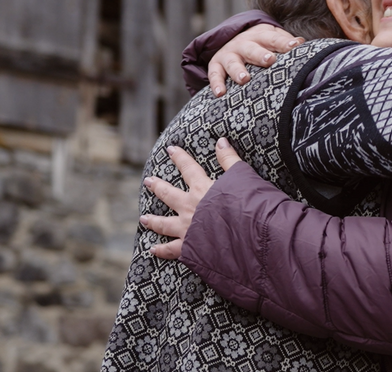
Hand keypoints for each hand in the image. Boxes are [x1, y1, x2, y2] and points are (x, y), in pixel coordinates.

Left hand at [140, 138, 243, 258]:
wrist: (246, 237)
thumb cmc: (248, 206)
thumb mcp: (242, 177)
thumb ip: (229, 159)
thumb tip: (221, 141)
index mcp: (203, 189)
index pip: (189, 169)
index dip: (180, 158)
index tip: (170, 149)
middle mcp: (190, 207)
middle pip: (169, 194)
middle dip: (158, 187)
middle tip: (148, 181)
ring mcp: (187, 229)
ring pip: (164, 224)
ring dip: (153, 220)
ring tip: (143, 218)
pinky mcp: (189, 248)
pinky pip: (171, 250)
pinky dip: (161, 250)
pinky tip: (153, 250)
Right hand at [209, 25, 303, 96]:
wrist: (232, 39)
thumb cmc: (261, 44)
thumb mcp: (273, 39)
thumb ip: (286, 43)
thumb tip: (302, 44)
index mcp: (261, 36)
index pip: (274, 39)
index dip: (284, 43)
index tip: (295, 46)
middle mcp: (243, 43)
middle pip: (252, 48)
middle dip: (260, 54)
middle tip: (269, 60)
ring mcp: (229, 54)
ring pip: (233, 62)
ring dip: (238, 70)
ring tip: (244, 79)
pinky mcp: (216, 65)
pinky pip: (215, 74)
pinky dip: (216, 84)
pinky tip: (221, 94)